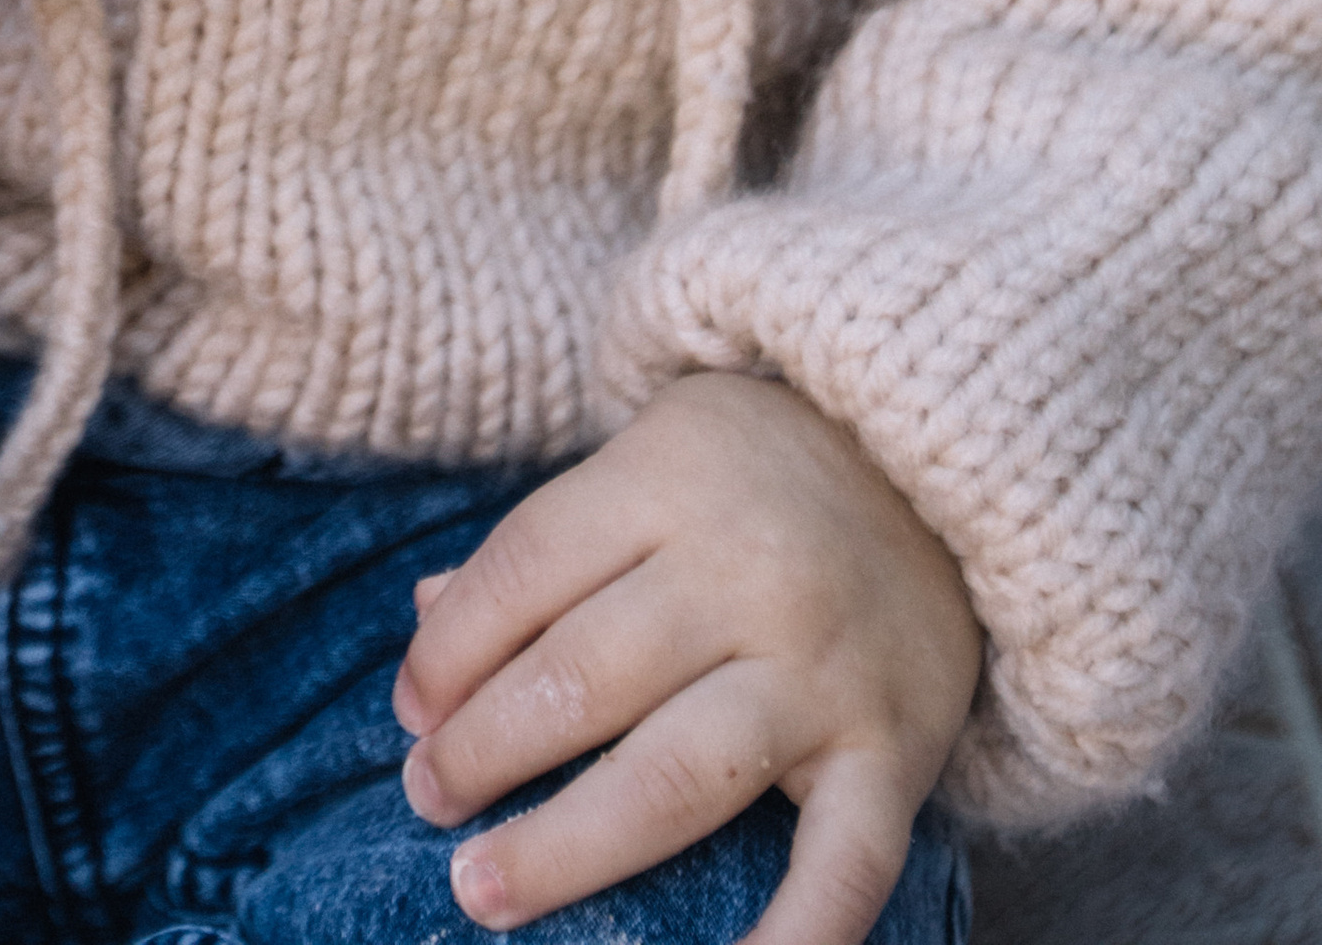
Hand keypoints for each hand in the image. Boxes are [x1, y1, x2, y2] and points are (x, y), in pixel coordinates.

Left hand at [393, 374, 981, 944]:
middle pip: (582, 675)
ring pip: (674, 776)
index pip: (524, 571)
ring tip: (483, 886)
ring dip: (565, 844)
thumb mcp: (651, 458)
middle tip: (425, 797)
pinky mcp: (892, 753)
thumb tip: (426, 619)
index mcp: (670, 481)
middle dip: (483, 749)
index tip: (410, 712)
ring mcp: (822, 671)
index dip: (449, 652)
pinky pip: (843, 867)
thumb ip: (548, 539)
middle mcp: (745, 574)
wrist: (944, 474)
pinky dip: (791, 940)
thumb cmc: (763, 476)